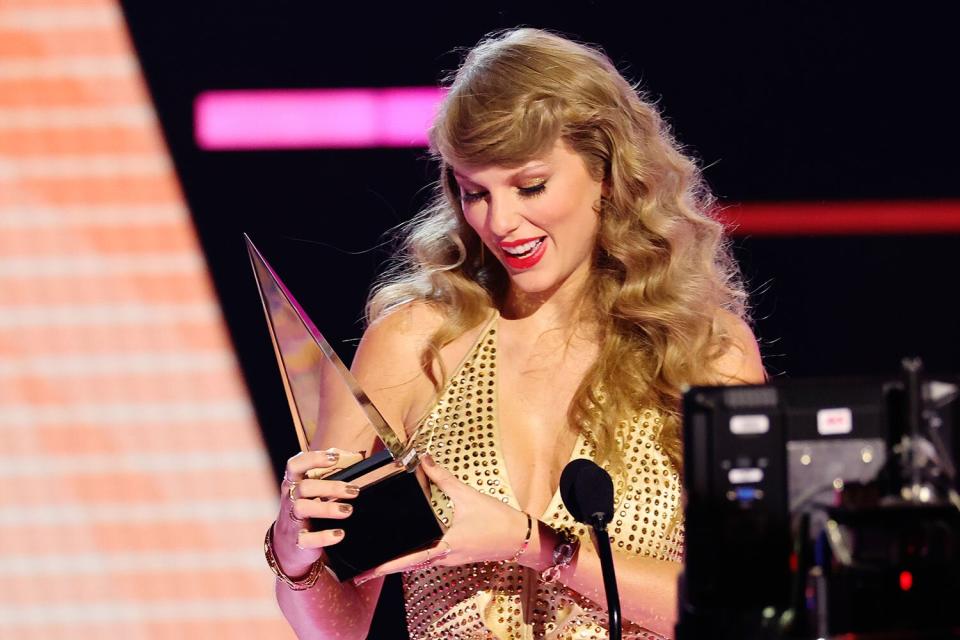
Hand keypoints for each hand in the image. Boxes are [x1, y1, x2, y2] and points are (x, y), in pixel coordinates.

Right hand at [273, 448, 363, 576]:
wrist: (289, 544)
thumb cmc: (307, 508)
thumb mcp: (312, 490)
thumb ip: (329, 473)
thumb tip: (354, 456)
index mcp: (294, 483)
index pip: (295, 465)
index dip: (313, 458)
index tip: (335, 458)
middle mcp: (290, 499)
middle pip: (305, 487)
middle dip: (331, 487)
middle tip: (354, 491)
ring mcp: (292, 519)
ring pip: (303, 508)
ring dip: (327, 508)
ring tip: (348, 510)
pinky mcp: (297, 541)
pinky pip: (307, 539)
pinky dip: (324, 537)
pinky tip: (339, 534)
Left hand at [352, 454, 528, 584]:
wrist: (523, 538)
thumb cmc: (497, 520)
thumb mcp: (468, 496)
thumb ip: (443, 479)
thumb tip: (424, 461)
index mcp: (445, 548)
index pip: (409, 559)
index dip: (387, 566)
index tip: (368, 573)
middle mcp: (446, 558)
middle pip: (412, 563)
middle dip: (390, 564)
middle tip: (368, 566)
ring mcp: (453, 559)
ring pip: (422, 561)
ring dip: (404, 559)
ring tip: (385, 555)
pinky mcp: (460, 555)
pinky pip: (433, 557)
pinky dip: (419, 553)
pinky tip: (414, 544)